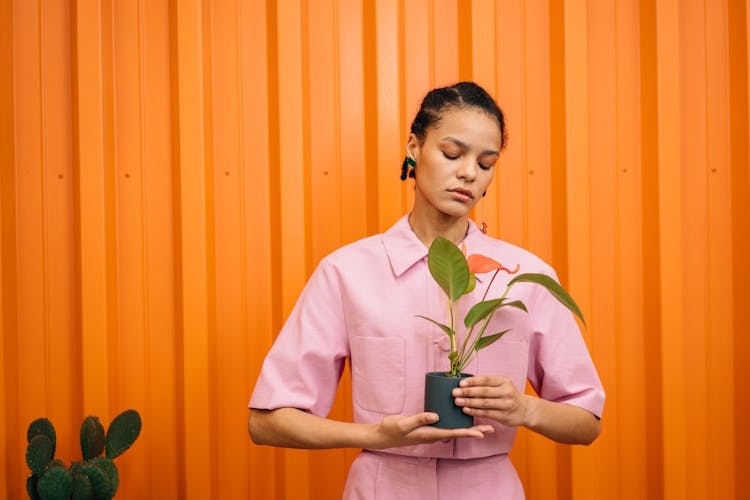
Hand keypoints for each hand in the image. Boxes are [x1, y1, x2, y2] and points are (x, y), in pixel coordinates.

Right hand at [369, 412, 493, 448]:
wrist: (383, 435)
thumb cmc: (392, 430)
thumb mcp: (403, 424)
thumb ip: (419, 419)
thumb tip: (436, 416)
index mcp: (430, 434)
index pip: (454, 433)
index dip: (469, 432)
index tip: (482, 432)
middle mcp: (434, 434)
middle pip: (458, 432)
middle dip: (474, 430)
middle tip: (490, 427)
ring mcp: (431, 431)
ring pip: (454, 429)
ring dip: (467, 426)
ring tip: (481, 423)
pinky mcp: (428, 426)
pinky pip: (446, 425)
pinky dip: (456, 422)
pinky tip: (459, 416)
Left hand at [452, 375, 527, 426]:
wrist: (525, 409)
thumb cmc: (507, 394)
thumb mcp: (501, 385)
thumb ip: (487, 384)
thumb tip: (465, 383)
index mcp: (504, 381)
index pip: (486, 380)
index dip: (473, 381)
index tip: (460, 383)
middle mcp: (506, 392)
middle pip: (484, 391)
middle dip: (468, 392)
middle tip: (455, 393)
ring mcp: (506, 405)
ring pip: (484, 403)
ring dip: (469, 402)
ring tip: (457, 401)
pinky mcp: (504, 416)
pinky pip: (487, 413)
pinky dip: (475, 411)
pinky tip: (466, 410)